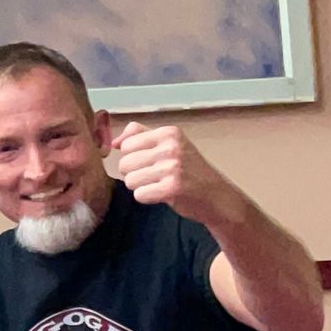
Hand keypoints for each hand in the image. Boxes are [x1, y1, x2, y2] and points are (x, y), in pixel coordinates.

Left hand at [114, 122, 242, 228]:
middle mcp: (171, 147)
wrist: (216, 195)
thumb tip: (114, 142)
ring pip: (129, 180)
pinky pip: (139, 195)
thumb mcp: (169, 144)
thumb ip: (140, 136)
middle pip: (124, 163)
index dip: (133, 157)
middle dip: (135, 173)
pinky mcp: (172, 188)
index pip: (126, 145)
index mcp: (168, 132)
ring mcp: (173, 167)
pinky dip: (148, 198)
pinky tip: (163, 194)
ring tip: (160, 184)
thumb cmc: (188, 170)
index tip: (152, 162)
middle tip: (156, 176)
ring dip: (141, 186)